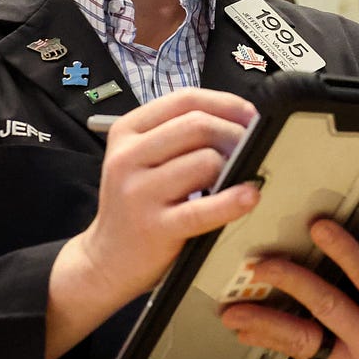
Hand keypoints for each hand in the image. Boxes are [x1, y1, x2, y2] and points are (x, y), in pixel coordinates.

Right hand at [64, 88, 259, 309]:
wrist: (106, 259)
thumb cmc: (136, 203)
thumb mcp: (141, 159)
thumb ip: (178, 135)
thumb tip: (239, 120)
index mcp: (126, 131)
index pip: (184, 99)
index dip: (226, 103)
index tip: (250, 115)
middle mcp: (128, 157)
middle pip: (198, 125)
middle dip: (235, 132)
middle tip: (252, 147)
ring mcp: (139, 192)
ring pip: (205, 161)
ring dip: (233, 167)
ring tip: (239, 177)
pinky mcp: (155, 227)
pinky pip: (203, 208)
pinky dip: (233, 200)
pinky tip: (250, 196)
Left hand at [217, 218, 358, 358]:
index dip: (342, 250)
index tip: (319, 227)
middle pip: (327, 306)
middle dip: (291, 282)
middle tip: (262, 265)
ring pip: (304, 338)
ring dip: (266, 322)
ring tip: (236, 310)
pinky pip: (300, 354)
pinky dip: (270, 340)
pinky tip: (248, 329)